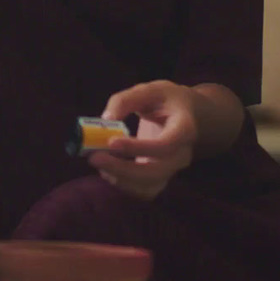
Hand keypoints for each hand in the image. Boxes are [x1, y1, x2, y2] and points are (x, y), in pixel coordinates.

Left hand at [88, 80, 197, 200]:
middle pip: (157, 171)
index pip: (166, 144)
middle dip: (123, 169)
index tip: (112, 142)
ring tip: (98, 162)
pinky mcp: (162, 177)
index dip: (139, 148)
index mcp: (184, 128)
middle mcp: (182, 153)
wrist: (186, 114)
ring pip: (150, 186)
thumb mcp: (149, 89)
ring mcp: (173, 169)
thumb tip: (106, 120)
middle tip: (94, 157)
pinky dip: (124, 185)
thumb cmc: (166, 99)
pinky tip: (107, 171)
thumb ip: (126, 100)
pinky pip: (145, 191)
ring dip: (121, 179)